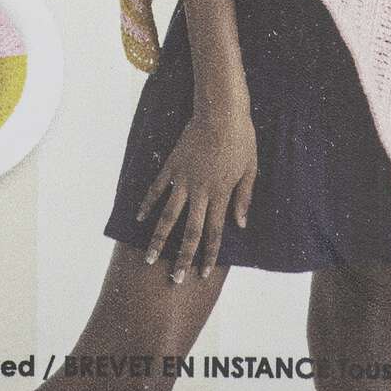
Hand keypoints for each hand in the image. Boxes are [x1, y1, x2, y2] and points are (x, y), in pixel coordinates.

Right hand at [137, 104, 256, 282]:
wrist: (221, 111)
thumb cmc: (241, 138)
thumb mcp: (250, 169)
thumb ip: (244, 197)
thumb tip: (241, 224)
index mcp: (221, 193)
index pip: (214, 232)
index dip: (208, 254)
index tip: (201, 272)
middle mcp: (201, 191)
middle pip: (190, 231)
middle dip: (183, 258)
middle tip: (175, 279)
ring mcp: (184, 179)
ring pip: (169, 216)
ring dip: (159, 239)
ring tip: (150, 258)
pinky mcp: (172, 165)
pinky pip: (157, 188)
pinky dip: (147, 203)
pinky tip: (140, 218)